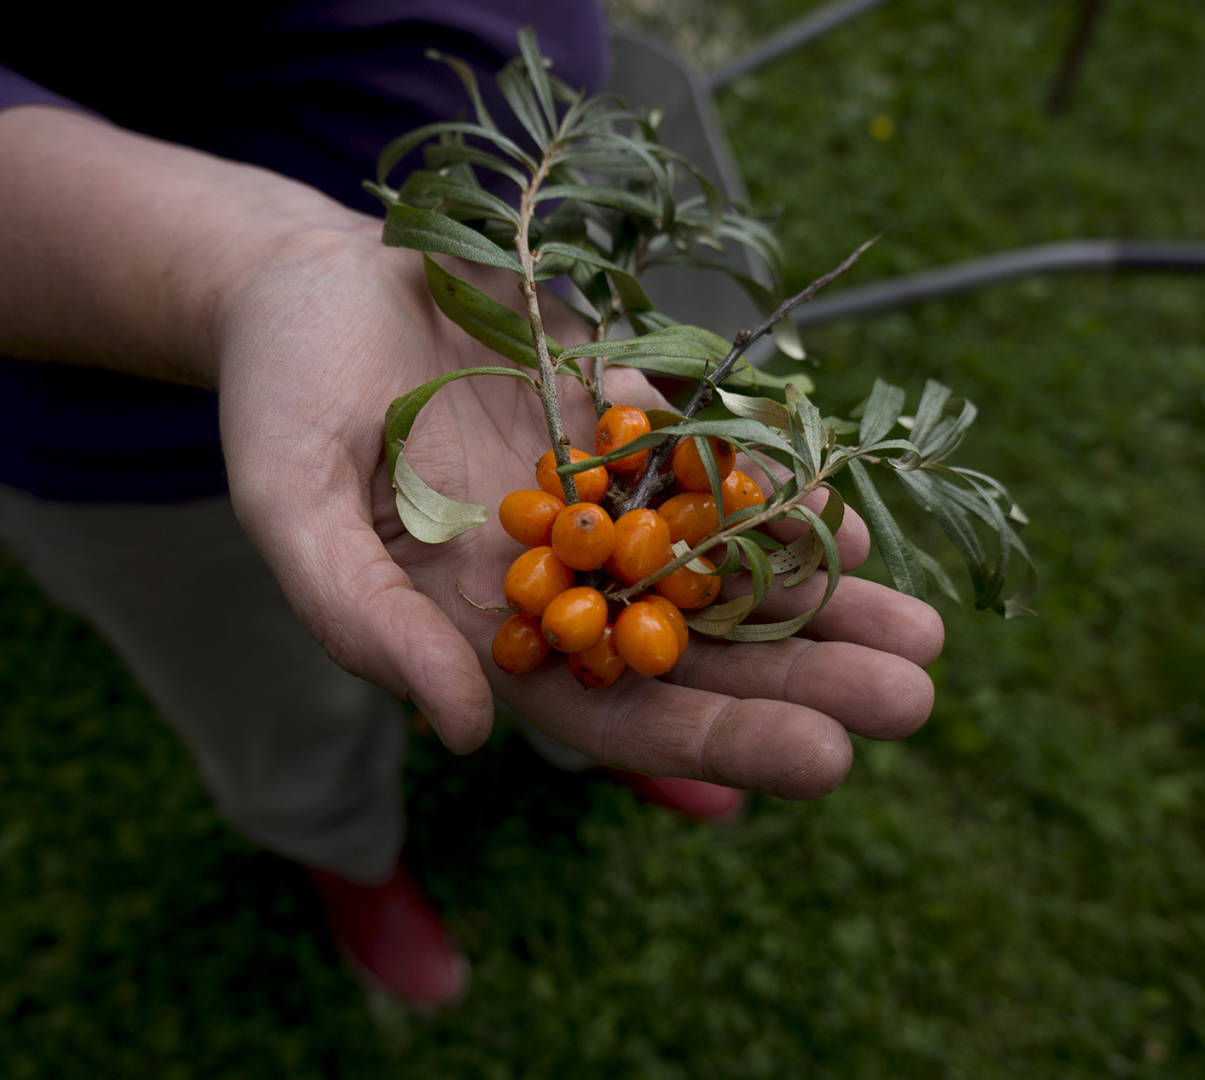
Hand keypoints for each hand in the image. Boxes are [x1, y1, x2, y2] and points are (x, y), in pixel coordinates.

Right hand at [0, 107, 942, 799]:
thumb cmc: (280, 399)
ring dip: (824, 605)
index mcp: (487, 631)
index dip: (718, 743)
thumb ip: (364, 618)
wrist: (313, 283)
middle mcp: (564, 582)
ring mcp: (605, 504)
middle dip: (807, 681)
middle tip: (913, 701)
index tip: (823, 761)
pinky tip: (856, 527)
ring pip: (729, 572)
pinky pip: (721, 472)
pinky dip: (786, 502)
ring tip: (924, 634)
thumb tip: (469, 731)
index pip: (616, 716)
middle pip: (701, 654)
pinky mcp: (629, 424)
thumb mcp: (292, 507)